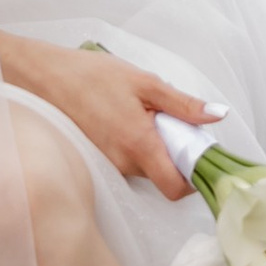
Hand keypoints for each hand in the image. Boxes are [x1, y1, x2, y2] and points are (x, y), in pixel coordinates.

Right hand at [1, 35, 217, 196]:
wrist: (47, 77)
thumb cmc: (93, 76)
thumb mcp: (145, 83)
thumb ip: (184, 104)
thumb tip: (218, 116)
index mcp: (139, 146)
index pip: (175, 188)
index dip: (195, 178)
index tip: (201, 153)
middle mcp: (124, 164)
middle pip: (165, 177)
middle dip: (178, 155)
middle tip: (175, 122)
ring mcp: (110, 165)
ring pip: (148, 169)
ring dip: (158, 149)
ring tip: (149, 115)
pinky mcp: (101, 159)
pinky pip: (131, 162)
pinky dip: (140, 146)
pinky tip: (131, 119)